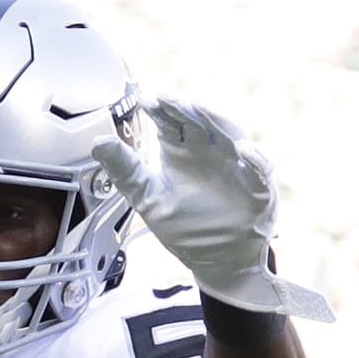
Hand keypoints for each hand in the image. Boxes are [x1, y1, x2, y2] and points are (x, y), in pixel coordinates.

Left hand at [91, 97, 332, 322]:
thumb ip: (125, 171)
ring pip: (231, 135)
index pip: (171, 122)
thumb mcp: (147, 198)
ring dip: (217, 121)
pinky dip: (254, 159)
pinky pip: (260, 169)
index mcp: (182, 151)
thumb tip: (97, 142)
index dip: (160, 110)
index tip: (144, 101)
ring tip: (200, 109)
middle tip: (167, 98)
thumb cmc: (184, 226)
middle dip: (184, 108)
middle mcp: (210, 150)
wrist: (216, 259)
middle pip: (200, 121)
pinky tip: (242, 150)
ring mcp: (236, 165)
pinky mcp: (258, 187)